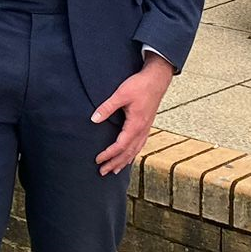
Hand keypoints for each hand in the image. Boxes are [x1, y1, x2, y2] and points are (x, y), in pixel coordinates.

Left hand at [90, 52, 173, 175]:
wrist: (157, 79)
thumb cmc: (139, 86)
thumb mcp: (121, 94)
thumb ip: (107, 107)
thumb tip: (93, 119)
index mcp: (136, 125)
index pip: (120, 146)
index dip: (108, 154)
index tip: (97, 160)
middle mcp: (142, 130)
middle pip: (128, 153)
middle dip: (115, 163)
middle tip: (102, 172)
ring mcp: (146, 129)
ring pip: (135, 150)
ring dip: (124, 161)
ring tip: (114, 170)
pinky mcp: (146, 125)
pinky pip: (139, 145)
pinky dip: (132, 154)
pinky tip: (128, 157)